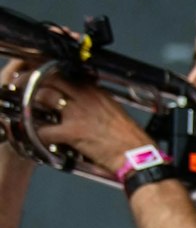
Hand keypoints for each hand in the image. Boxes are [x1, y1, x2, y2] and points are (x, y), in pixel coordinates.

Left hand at [28, 73, 152, 173]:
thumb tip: (82, 100)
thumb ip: (96, 101)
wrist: (136, 154)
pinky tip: (40, 139)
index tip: (43, 78)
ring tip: (31, 113)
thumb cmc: (129, 137)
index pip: (67, 74)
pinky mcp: (72, 131)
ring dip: (32, 105)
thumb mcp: (114, 110)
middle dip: (35, 83)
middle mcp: (85, 98)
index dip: (51, 74)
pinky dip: (38, 135)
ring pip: (43, 98)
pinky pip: (44, 130)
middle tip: (28, 90)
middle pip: (51, 80)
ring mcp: (77, 113)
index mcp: (96, 92)